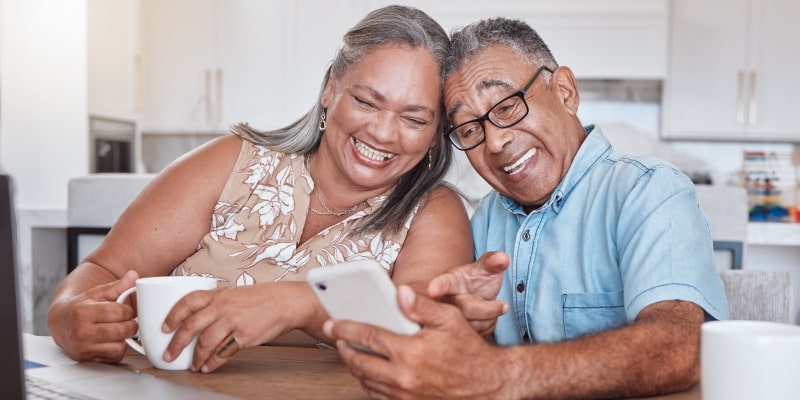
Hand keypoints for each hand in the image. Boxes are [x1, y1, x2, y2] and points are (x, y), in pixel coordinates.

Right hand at [47, 270, 138, 362]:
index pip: (119, 313)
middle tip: (126, 321)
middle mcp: (82, 332)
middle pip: (122, 331)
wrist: (60, 323)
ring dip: (124, 339)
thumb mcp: (97, 293)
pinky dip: (117, 349)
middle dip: (130, 325)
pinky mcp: (87, 359)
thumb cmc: (81, 307)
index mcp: (84, 313)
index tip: (125, 311)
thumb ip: (117, 286)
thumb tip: (133, 275)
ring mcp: (84, 348)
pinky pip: (114, 357)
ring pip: (120, 347)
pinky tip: (112, 341)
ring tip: (118, 330)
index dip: (128, 311)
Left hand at [161, 281, 312, 372]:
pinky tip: (208, 367)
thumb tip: (197, 315)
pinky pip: (222, 353)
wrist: (287, 302)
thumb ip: (216, 302)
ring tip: (193, 365)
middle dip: (176, 343)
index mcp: (218, 294)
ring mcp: (233, 321)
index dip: (172, 315)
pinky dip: (212, 362)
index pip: (187, 301)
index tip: (164, 327)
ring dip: (195, 357)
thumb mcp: (235, 293)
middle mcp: (223, 306)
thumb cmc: (263, 298)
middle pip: (191, 325)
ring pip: (205, 342)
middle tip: (168, 354)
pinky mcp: (244, 336)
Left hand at [324, 285, 508, 399]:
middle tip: (337, 338)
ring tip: (351, 353)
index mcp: (410, 352)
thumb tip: (399, 292)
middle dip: (344, 349)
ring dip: (355, 367)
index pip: (367, 337)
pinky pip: (379, 396)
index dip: (346, 329)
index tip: (333, 323)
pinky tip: (370, 372)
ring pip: (366, 382)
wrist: (488, 384)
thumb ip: (421, 306)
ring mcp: (405, 395)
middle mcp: (403, 377)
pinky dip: (369, 383)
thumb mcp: (449, 320)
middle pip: (359, 363)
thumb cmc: (470, 350)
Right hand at [426, 252, 509, 335]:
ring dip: (490, 318)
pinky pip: (478, 333)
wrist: (474, 295)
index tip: (432, 290)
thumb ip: (493, 261)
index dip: (437, 287)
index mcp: (449, 280)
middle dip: (489, 308)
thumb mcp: (485, 267)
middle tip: (505, 305)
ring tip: (495, 309)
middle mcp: (444, 300)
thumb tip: (503, 258)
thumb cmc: (477, 279)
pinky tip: (488, 318)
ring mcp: (448, 317)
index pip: (443, 283)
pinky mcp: (456, 331)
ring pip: (473, 325)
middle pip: (466, 309)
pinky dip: (489, 327)